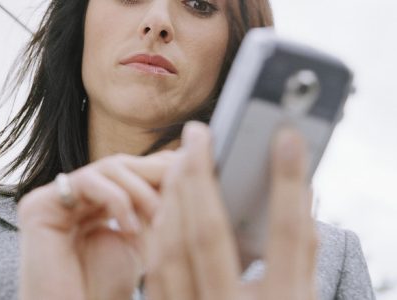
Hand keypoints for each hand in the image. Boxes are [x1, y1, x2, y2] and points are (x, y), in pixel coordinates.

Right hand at [17, 152, 174, 299]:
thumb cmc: (105, 294)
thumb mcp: (140, 243)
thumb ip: (152, 208)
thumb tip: (187, 172)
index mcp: (93, 206)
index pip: (131, 172)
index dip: (164, 173)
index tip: (198, 183)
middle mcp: (71, 198)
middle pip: (122, 164)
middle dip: (158, 177)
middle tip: (185, 193)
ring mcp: (52, 200)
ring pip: (109, 168)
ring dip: (143, 191)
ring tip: (161, 220)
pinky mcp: (38, 205)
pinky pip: (87, 181)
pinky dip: (118, 199)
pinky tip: (132, 228)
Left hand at [144, 121, 317, 299]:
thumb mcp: (298, 295)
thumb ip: (300, 250)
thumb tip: (303, 189)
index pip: (289, 236)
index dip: (288, 184)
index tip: (286, 137)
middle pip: (209, 234)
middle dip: (199, 176)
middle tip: (198, 134)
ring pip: (171, 248)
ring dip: (173, 198)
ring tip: (181, 161)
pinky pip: (156, 268)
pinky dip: (162, 230)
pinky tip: (169, 203)